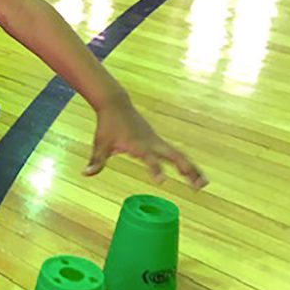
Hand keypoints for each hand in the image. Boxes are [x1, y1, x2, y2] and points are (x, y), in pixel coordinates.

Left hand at [84, 99, 206, 188]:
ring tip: (202, 183)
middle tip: (200, 185)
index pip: (148, 158)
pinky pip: (174, 152)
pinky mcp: (157, 140)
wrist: (116, 104)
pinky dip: (184, 161)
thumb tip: (86, 174)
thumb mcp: (100, 144)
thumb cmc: (108, 125)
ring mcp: (156, 140)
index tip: (162, 181)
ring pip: (178, 155)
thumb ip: (96, 161)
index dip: (155, 169)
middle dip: (187, 170)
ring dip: (191, 168)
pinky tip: (192, 173)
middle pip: (174, 156)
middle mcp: (151, 142)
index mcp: (137, 144)